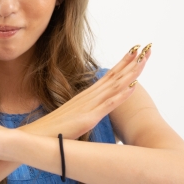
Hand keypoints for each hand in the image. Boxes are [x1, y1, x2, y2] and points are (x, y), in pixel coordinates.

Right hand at [30, 43, 151, 138]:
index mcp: (86, 95)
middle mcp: (89, 96)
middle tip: (146, 46)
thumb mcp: (73, 117)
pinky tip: (132, 86)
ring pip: (114, 86)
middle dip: (131, 61)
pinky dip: (121, 95)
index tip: (136, 51)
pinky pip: (108, 105)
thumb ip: (84, 111)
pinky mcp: (88, 118)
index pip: (109, 76)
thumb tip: (92, 110)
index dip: (123, 63)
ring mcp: (89, 106)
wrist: (36, 137)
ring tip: (144, 59)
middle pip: (114, 76)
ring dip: (130, 73)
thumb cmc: (53, 130)